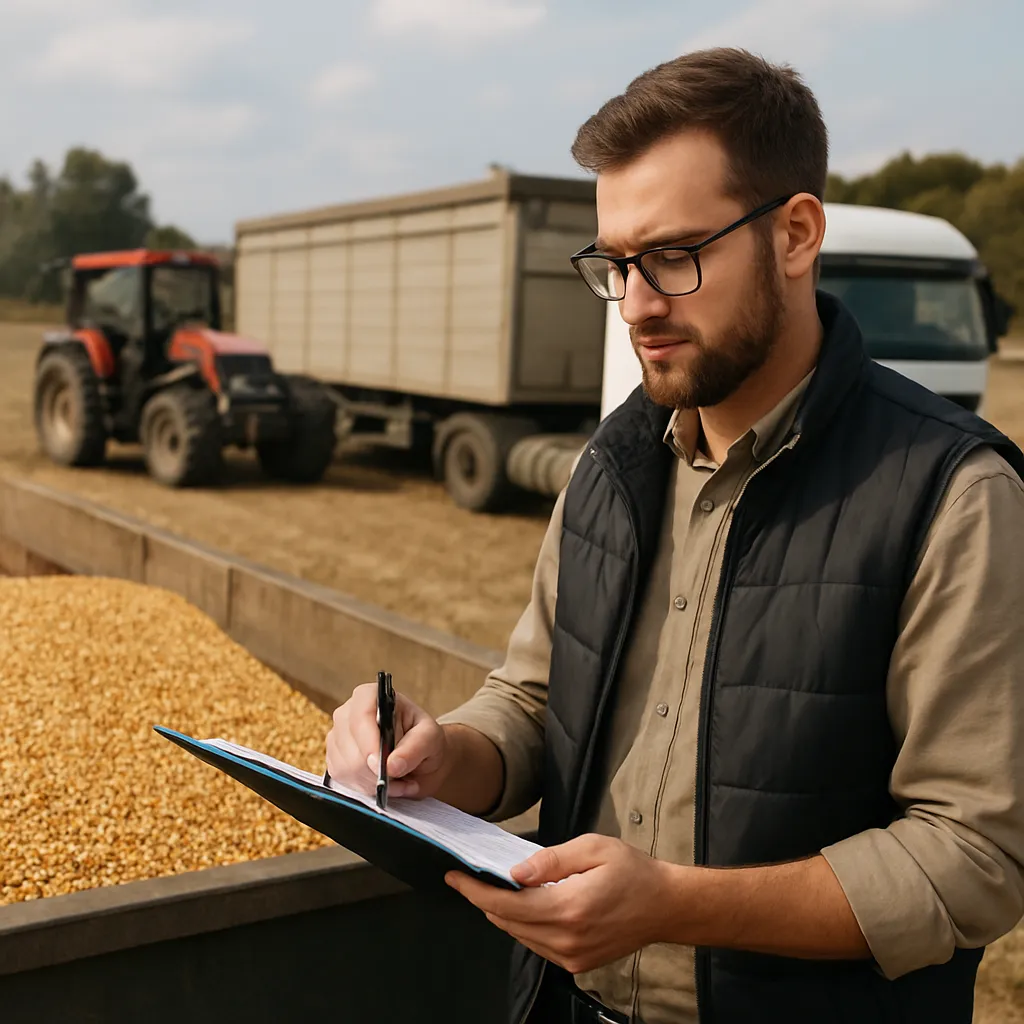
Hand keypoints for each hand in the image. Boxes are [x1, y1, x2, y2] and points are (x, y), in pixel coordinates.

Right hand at [325, 683, 450, 799]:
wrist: (420, 756)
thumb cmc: (424, 739)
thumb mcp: (431, 738)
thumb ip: (416, 748)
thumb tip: (391, 765)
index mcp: (371, 696)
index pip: (361, 715)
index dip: (369, 742)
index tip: (382, 765)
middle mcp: (347, 713)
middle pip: (350, 747)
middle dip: (377, 770)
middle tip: (403, 777)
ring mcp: (337, 737)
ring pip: (346, 768)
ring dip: (375, 783)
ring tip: (400, 781)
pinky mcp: (334, 760)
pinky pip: (344, 781)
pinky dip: (367, 790)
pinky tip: (385, 785)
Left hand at [445, 834, 675, 974]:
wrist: (665, 906)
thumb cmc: (632, 870)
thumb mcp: (593, 849)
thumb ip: (551, 860)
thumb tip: (515, 873)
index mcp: (569, 908)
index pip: (507, 904)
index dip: (476, 890)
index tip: (455, 876)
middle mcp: (567, 938)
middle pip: (508, 922)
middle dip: (485, 899)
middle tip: (470, 877)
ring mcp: (572, 956)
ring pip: (520, 936)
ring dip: (504, 913)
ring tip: (496, 888)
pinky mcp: (577, 963)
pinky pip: (537, 945)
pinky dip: (524, 926)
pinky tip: (526, 906)